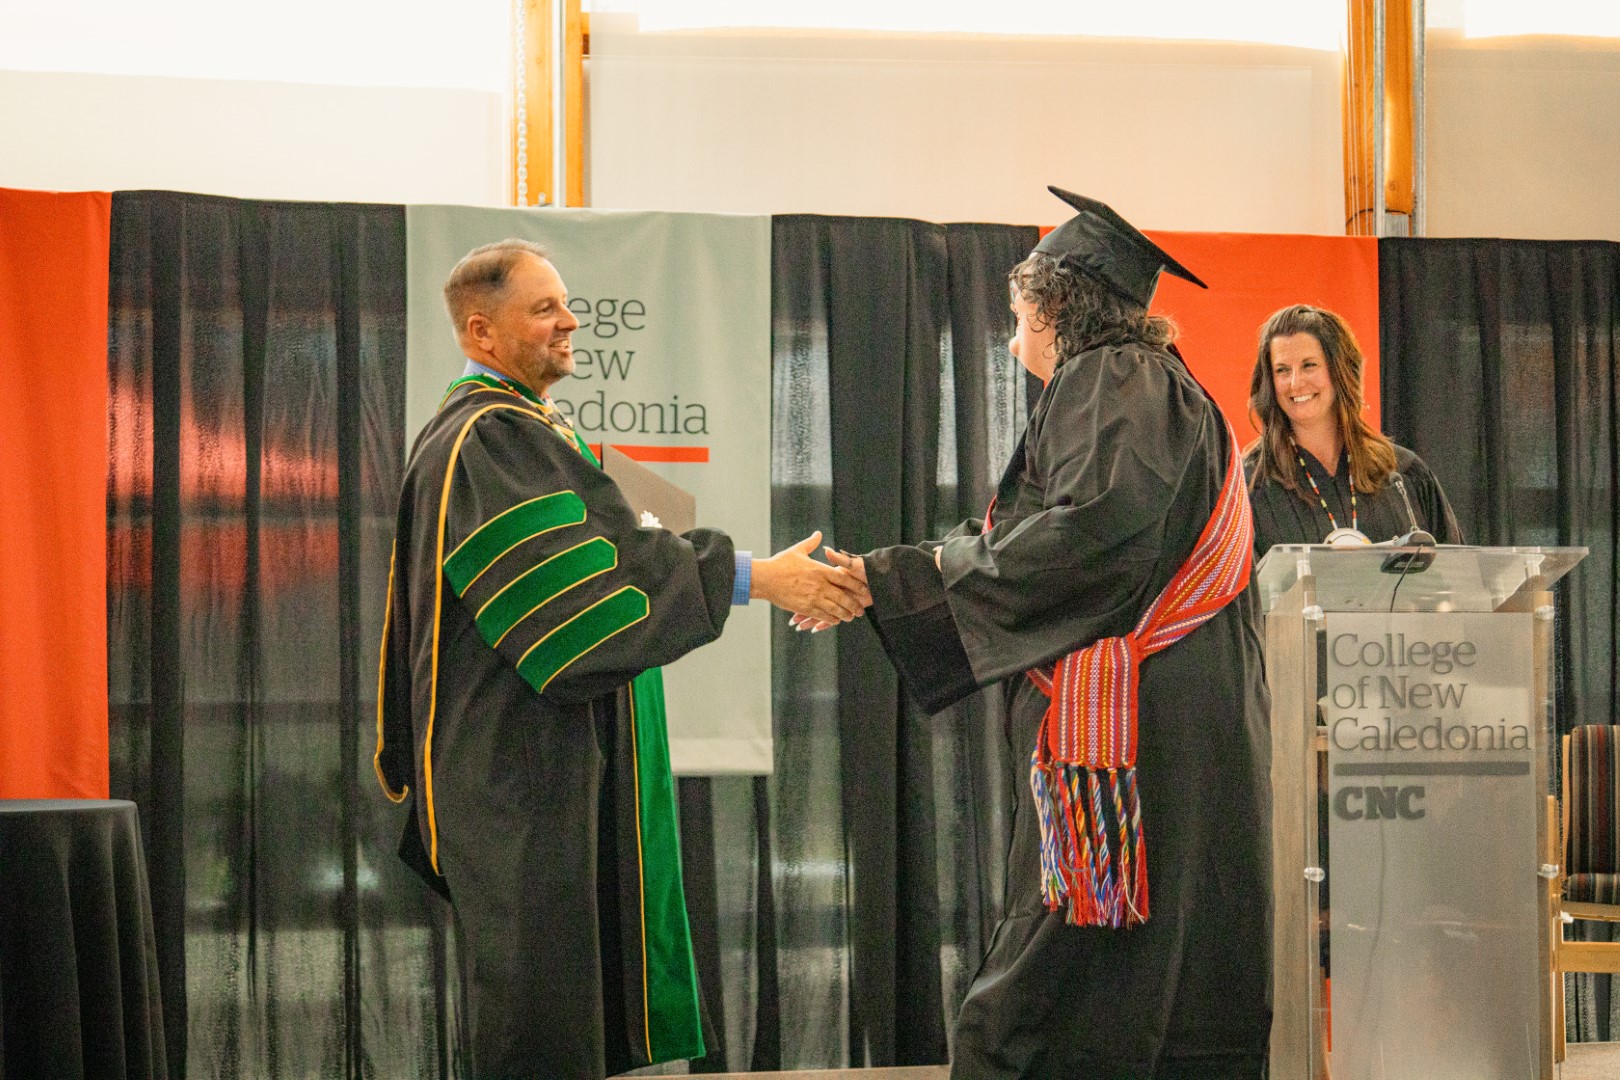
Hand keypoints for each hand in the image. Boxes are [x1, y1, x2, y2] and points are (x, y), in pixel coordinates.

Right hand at [751, 531, 870, 624]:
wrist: (764, 578)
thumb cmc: (780, 563)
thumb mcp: (797, 550)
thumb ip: (811, 543)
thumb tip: (818, 534)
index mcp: (820, 570)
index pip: (845, 579)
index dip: (857, 586)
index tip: (865, 590)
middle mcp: (819, 585)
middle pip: (843, 597)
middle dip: (854, 605)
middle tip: (860, 610)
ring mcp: (813, 597)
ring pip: (835, 609)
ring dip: (845, 614)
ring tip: (850, 617)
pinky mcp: (805, 607)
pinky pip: (823, 616)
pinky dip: (831, 619)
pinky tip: (835, 620)